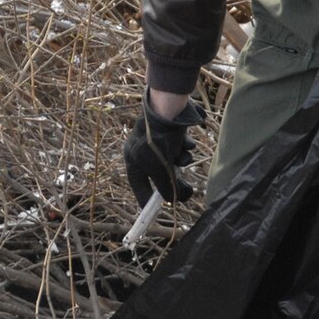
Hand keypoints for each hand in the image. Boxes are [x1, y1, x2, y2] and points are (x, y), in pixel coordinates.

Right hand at [123, 91, 203, 205]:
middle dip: (173, 179)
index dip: (147, 197)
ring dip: (181, 161)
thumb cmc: (159, 140)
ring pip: (172, 160)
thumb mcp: (162, 169)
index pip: (138, 184)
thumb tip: (174, 201)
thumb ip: (166, 187)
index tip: (154, 210)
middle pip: (159, 173)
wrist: (169, 108)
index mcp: (132, 157)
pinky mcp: (171, 132)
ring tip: (183, 155)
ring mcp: (157, 140)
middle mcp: (142, 149)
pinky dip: (185, 148)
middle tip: (187, 189)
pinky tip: (187, 141)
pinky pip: (179, 147)